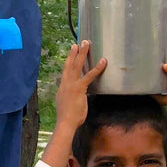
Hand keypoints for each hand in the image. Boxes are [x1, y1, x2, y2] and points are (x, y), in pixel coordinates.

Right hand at [41, 40, 105, 166]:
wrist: (65, 123)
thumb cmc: (67, 118)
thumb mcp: (67, 105)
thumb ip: (70, 99)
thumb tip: (73, 98)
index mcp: (62, 88)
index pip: (66, 71)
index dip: (69, 61)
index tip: (71, 52)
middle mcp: (65, 84)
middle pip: (69, 65)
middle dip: (74, 53)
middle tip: (78, 43)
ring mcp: (71, 85)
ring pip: (77, 66)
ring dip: (83, 53)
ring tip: (87, 43)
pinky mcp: (79, 88)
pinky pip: (89, 76)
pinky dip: (97, 68)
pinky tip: (103, 61)